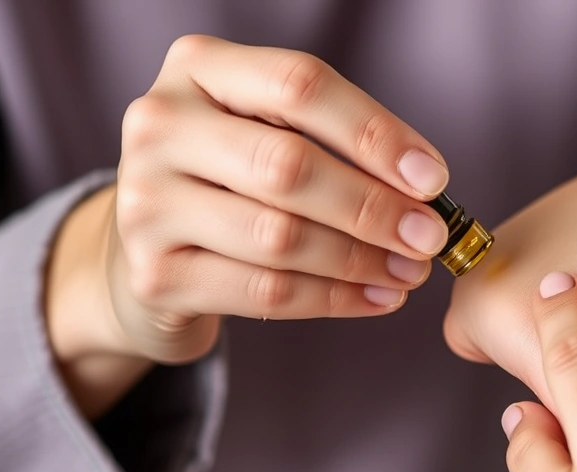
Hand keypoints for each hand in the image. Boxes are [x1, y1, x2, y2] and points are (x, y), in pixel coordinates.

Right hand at [48, 35, 451, 415]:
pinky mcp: (153, 276)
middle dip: (373, 207)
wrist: (147, 251)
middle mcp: (159, 125)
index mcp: (198, 68)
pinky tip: (375, 298)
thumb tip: (424, 186)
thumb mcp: (265, 132)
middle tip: (428, 236)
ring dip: (360, 260)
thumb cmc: (230, 181)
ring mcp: (145, 203)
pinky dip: (333, 299)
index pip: (299, 85)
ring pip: (278, 237)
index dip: (374, 133)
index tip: (431, 178)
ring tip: (410, 272)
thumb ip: (334, 143)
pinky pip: (263, 293)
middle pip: (287, 165)